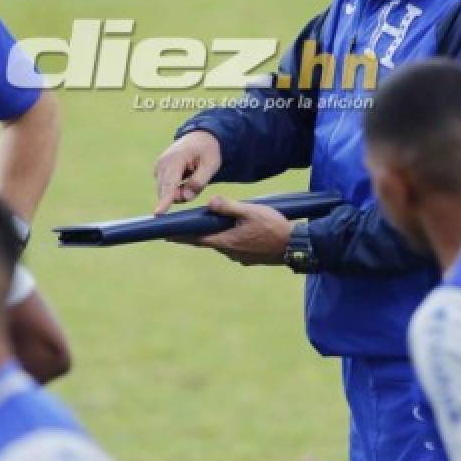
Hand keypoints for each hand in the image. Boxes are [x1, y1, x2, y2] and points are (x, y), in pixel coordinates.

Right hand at [153, 131, 221, 213]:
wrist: (200, 137)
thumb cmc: (207, 151)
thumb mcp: (211, 164)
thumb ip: (199, 182)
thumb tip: (185, 197)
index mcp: (175, 160)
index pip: (170, 185)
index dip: (165, 200)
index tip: (158, 214)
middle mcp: (162, 163)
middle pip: (166, 191)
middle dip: (181, 195)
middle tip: (197, 181)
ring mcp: (158, 167)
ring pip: (165, 191)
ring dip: (179, 192)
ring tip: (193, 175)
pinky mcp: (158, 171)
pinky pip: (166, 188)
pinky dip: (176, 188)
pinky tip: (186, 176)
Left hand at [175, 196, 292, 265]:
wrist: (295, 246)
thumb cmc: (274, 227)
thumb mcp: (250, 211)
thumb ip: (229, 206)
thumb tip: (210, 201)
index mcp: (226, 242)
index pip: (197, 239)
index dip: (181, 236)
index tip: (165, 235)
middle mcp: (230, 253)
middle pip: (207, 242)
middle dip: (193, 236)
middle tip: (176, 233)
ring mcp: (240, 257)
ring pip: (221, 244)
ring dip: (213, 236)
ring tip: (205, 227)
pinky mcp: (250, 258)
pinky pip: (233, 247)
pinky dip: (227, 239)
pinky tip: (231, 232)